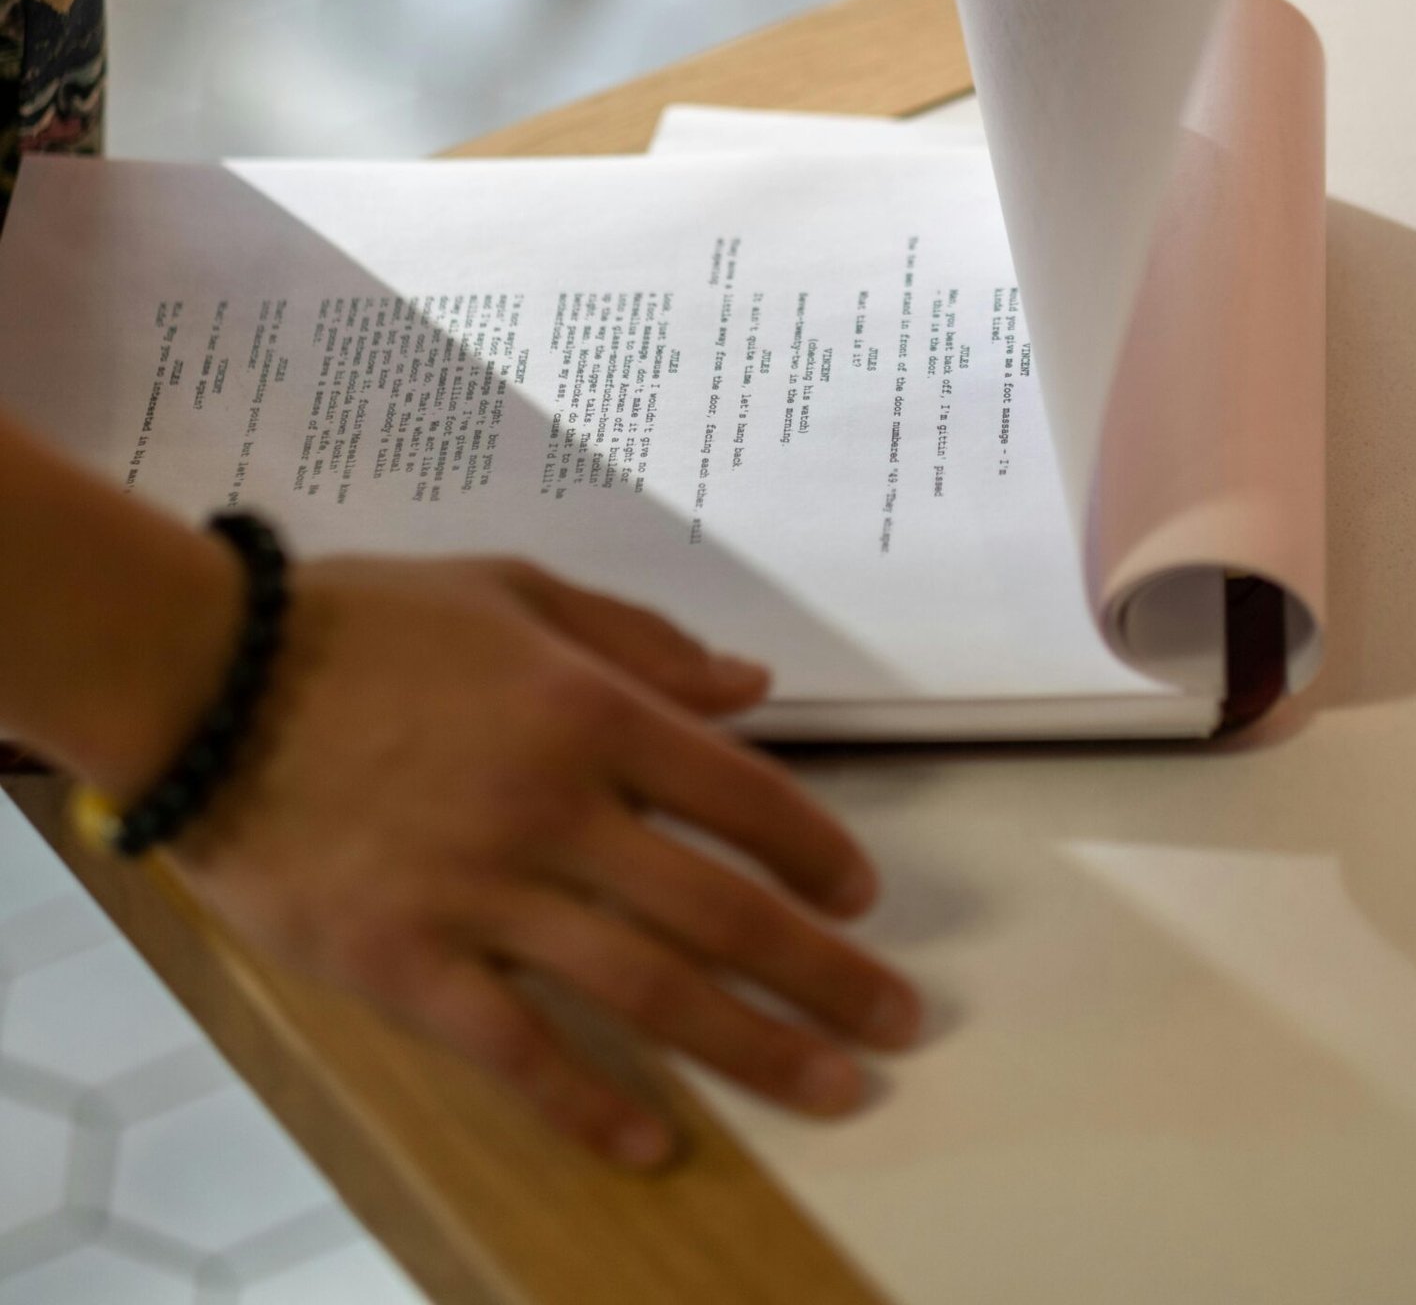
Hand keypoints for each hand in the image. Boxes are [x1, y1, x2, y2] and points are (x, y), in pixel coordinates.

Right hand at [169, 555, 919, 1166]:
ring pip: (643, 990)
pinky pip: (514, 1049)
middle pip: (719, 910)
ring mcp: (479, 893)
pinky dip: (588, 1103)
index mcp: (587, 708)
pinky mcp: (403, 962)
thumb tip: (753, 687)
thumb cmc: (364, 622)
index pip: (740, 795)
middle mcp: (554, 807)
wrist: (205, 677)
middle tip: (894, 1024)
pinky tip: (653, 1141)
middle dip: (822, 974)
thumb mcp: (514, 590)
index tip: (861, 900)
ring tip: (830, 1090)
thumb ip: (639, 641)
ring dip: (750, 1048)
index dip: (816, 853)